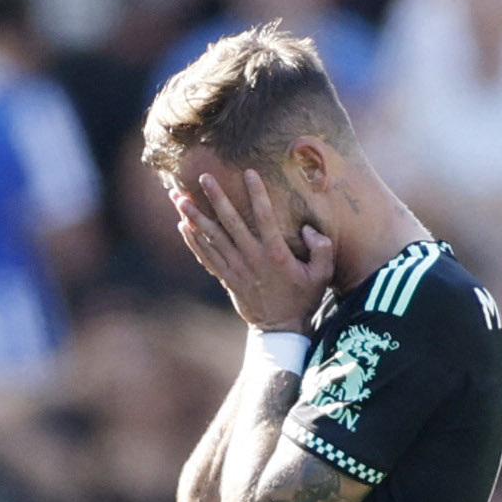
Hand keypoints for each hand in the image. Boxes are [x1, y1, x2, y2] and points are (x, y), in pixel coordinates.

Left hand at [171, 168, 334, 333]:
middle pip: (230, 223)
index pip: (265, 217)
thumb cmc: (303, 298)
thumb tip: (308, 227)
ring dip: (195, 217)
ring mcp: (236, 269)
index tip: (248, 172)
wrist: (280, 329)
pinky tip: (182, 226)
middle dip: (216, 198)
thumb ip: (322, 247)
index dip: (256, 194)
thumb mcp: (322, 274)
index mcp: (275, 254)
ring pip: (211, 238)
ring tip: (179, 198)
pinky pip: (206, 257)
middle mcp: (252, 259)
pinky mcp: (227, 279)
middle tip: (203, 177)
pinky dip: (193, 241)